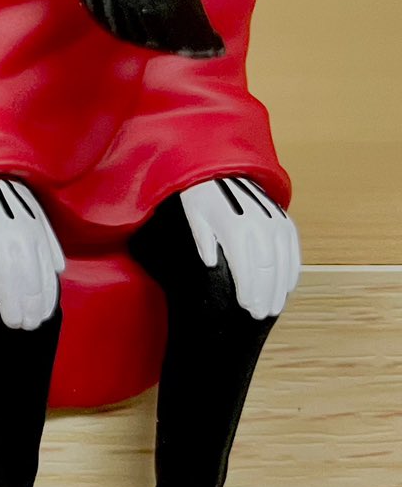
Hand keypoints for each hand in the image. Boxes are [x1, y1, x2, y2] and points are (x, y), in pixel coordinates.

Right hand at [0, 177, 63, 329]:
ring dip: (12, 306)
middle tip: (27, 326)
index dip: (45, 302)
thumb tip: (58, 270)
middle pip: (29, 283)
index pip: (46, 277)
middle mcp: (21, 239)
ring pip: (9, 281)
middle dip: (30, 309)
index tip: (42, 318)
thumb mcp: (35, 216)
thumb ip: (49, 244)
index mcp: (37, 235)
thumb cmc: (6, 199)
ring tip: (11, 322)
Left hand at [180, 177, 298, 319]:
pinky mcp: (285, 222)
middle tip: (261, 315)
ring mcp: (275, 223)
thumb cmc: (201, 197)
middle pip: (267, 269)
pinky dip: (291, 270)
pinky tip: (287, 287)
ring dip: (280, 288)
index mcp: (235, 227)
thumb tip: (212, 264)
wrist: (223, 170)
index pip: (245, 267)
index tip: (247, 309)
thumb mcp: (193, 216)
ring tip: (274, 308)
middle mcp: (259, 226)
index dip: (248, 290)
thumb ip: (202, 240)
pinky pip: (293, 251)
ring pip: (283, 263)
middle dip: (264, 295)